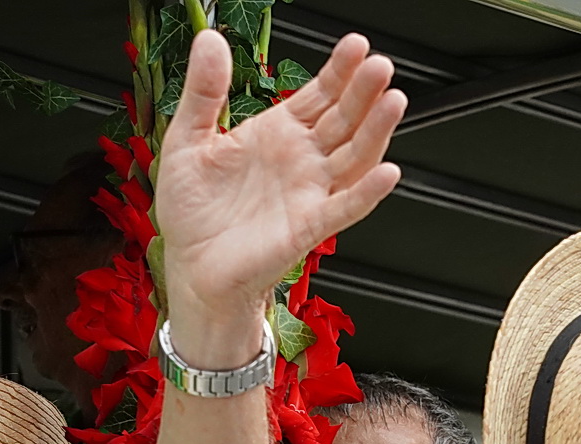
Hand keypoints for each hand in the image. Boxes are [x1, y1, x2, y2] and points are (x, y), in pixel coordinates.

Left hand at [158, 30, 404, 367]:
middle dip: (363, 92)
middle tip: (380, 66)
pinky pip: (346, 207)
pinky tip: (387, 172)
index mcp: (277, 134)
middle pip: (344, 119)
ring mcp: (310, 193)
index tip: (356, 45)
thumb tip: (210, 39)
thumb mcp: (188, 139)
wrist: (191, 268)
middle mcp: (301, 161)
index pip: (319, 95)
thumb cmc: (192, 212)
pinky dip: (367, 192)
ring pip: (354, 156)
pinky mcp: (309, 227)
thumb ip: (204, 91)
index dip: (339, 70)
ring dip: (376, 131)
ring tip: (392, 101)